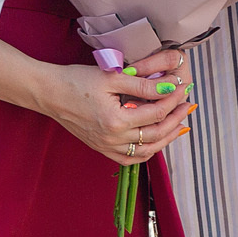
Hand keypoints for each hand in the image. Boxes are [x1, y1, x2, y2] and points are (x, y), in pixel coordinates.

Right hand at [35, 46, 192, 163]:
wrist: (49, 93)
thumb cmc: (76, 81)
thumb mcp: (111, 77)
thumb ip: (142, 84)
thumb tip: (169, 87)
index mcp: (116, 120)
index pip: (156, 112)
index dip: (174, 100)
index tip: (184, 88)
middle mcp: (113, 139)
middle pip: (156, 134)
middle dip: (176, 119)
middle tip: (188, 105)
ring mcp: (106, 147)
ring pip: (147, 151)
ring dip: (166, 138)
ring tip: (179, 124)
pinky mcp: (101, 149)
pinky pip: (130, 159)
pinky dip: (147, 152)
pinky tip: (156, 140)